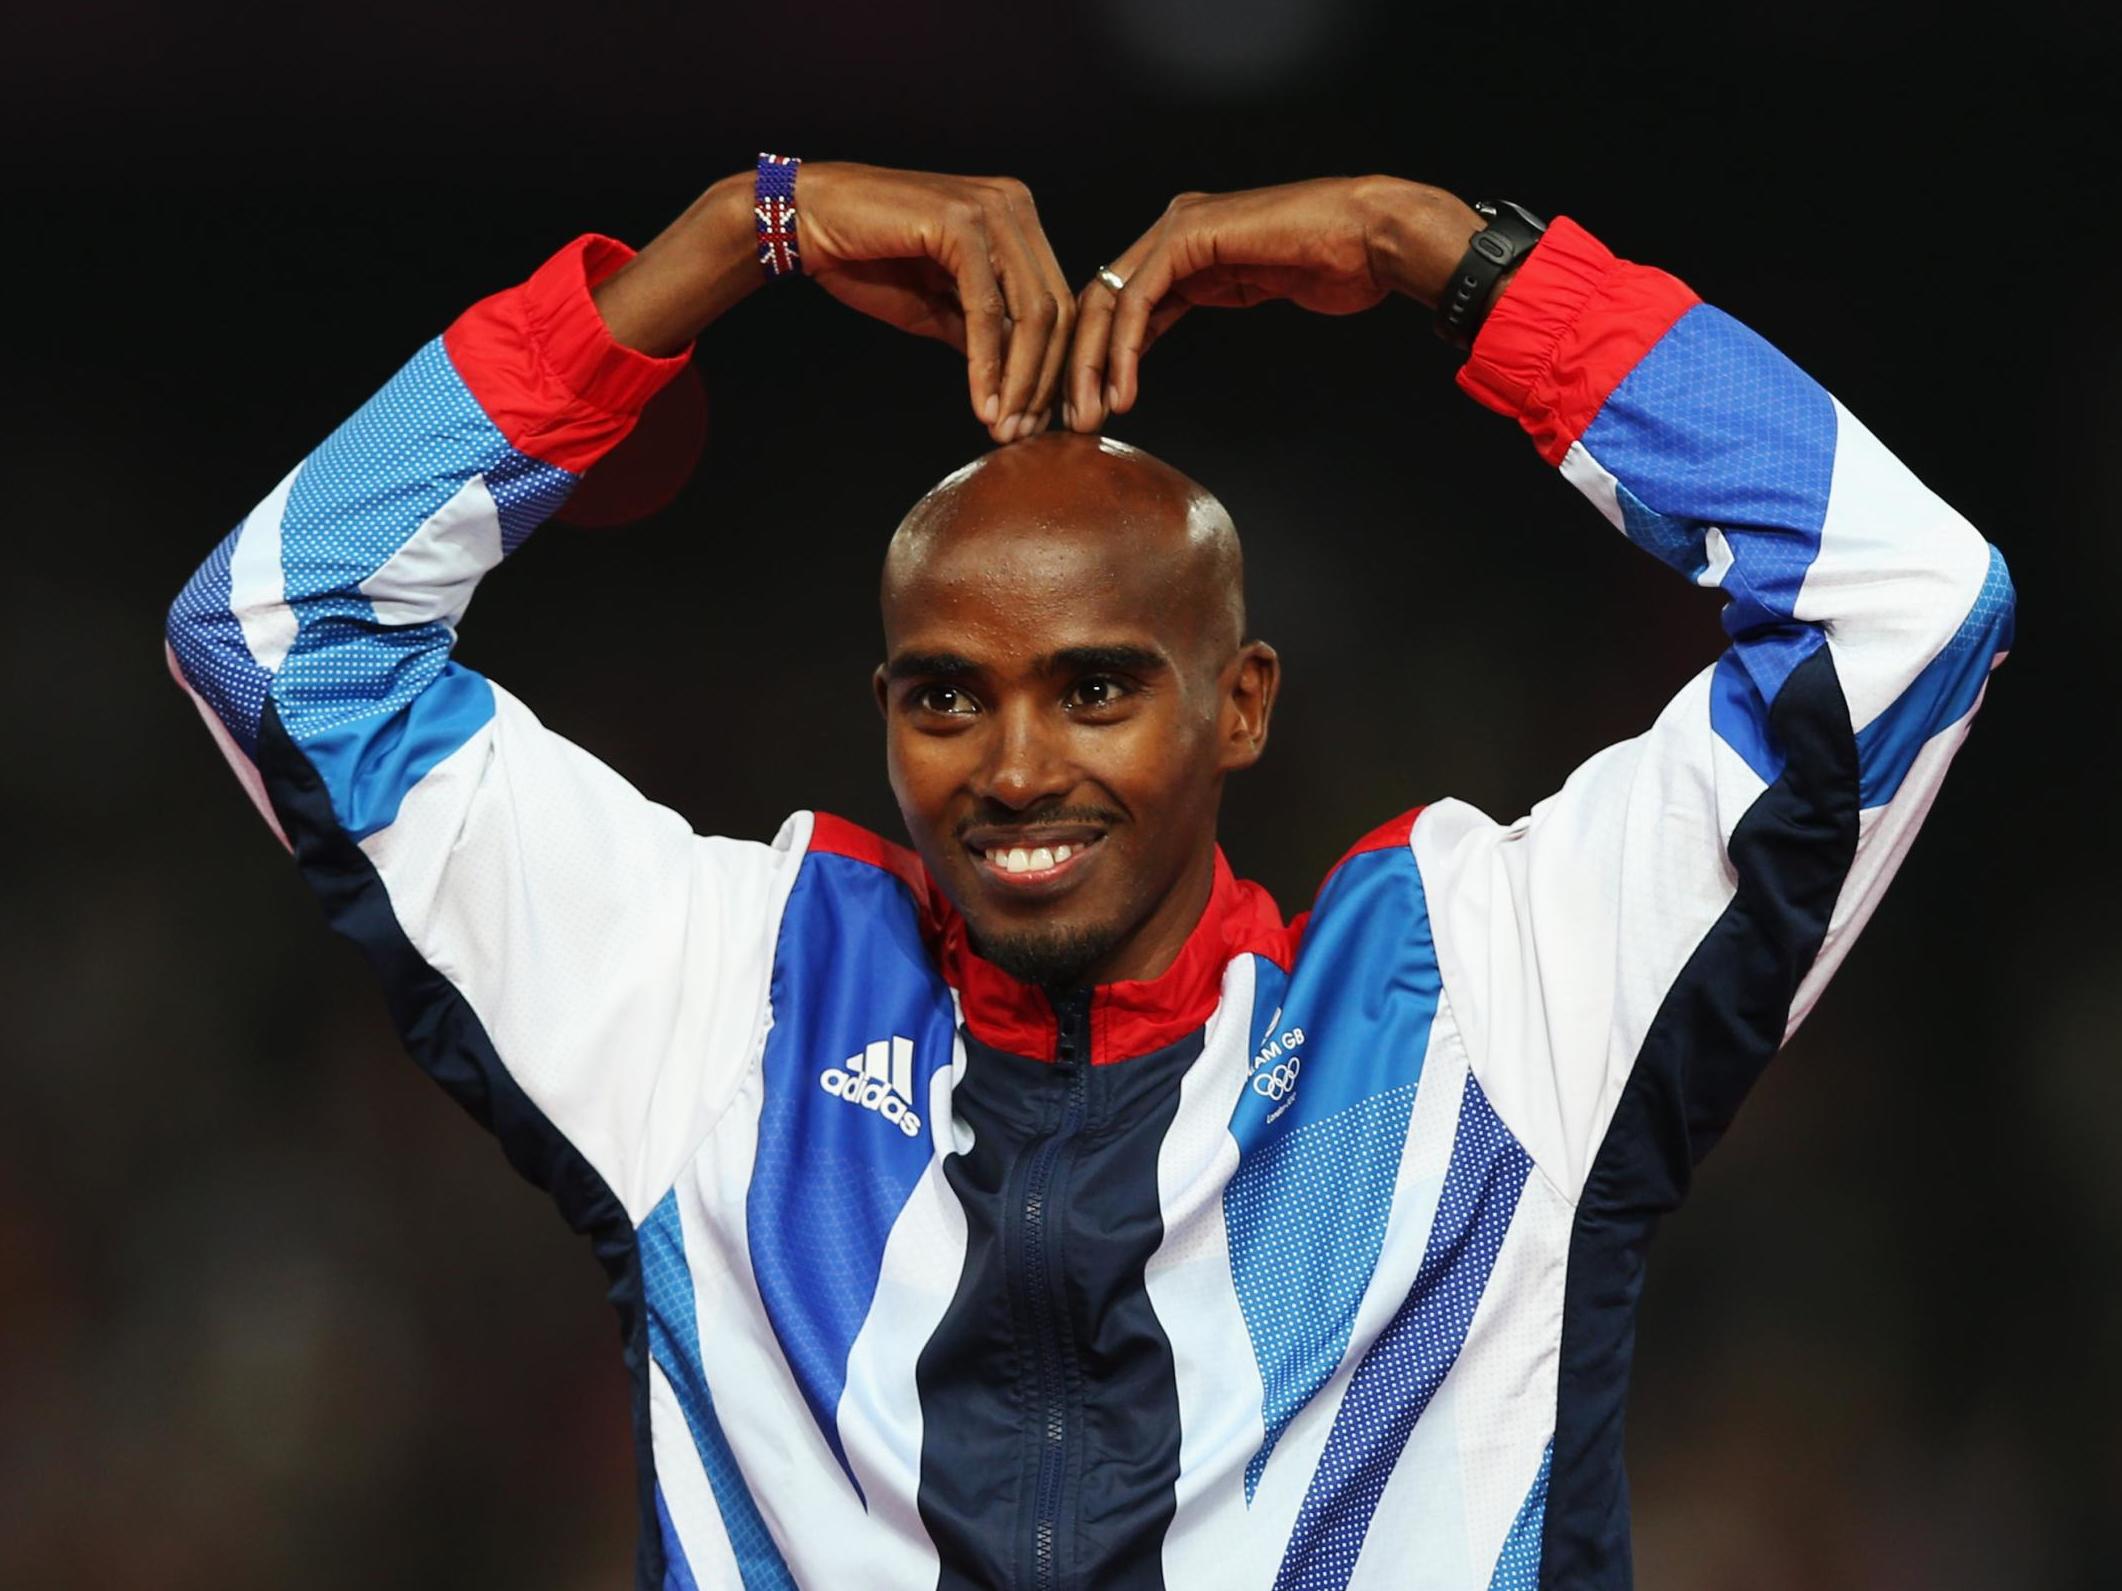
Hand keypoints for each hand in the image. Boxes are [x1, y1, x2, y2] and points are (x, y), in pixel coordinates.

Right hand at [591, 162, 1072, 444]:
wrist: (805, 223)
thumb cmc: (867, 261)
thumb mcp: (938, 308)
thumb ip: (983, 335)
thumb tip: (1022, 385)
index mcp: (1017, 220)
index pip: (1056, 303)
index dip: (1053, 368)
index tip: (1036, 421)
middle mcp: (1015, 205)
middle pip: (1055, 310)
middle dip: (1043, 381)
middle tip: (1023, 434)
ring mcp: (992, 209)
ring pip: (1030, 312)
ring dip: (1020, 380)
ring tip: (1003, 427)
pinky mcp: (961, 222)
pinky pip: (987, 309)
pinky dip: (988, 364)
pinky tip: (982, 403)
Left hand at [1065, 177, 1483, 430]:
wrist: (1372, 239)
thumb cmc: (1333, 265)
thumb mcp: (1251, 287)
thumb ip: (1205, 295)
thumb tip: (1175, 328)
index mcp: (1180, 244)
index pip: (1113, 306)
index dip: (1091, 361)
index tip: (1084, 412)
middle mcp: (1170, 231)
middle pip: (1097, 302)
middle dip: (1076, 367)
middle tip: (1067, 423)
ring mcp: (1177, 228)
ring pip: (1107, 301)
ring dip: (1090, 366)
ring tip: (1089, 417)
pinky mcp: (1190, 236)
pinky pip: (1139, 299)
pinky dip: (1122, 348)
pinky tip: (1122, 390)